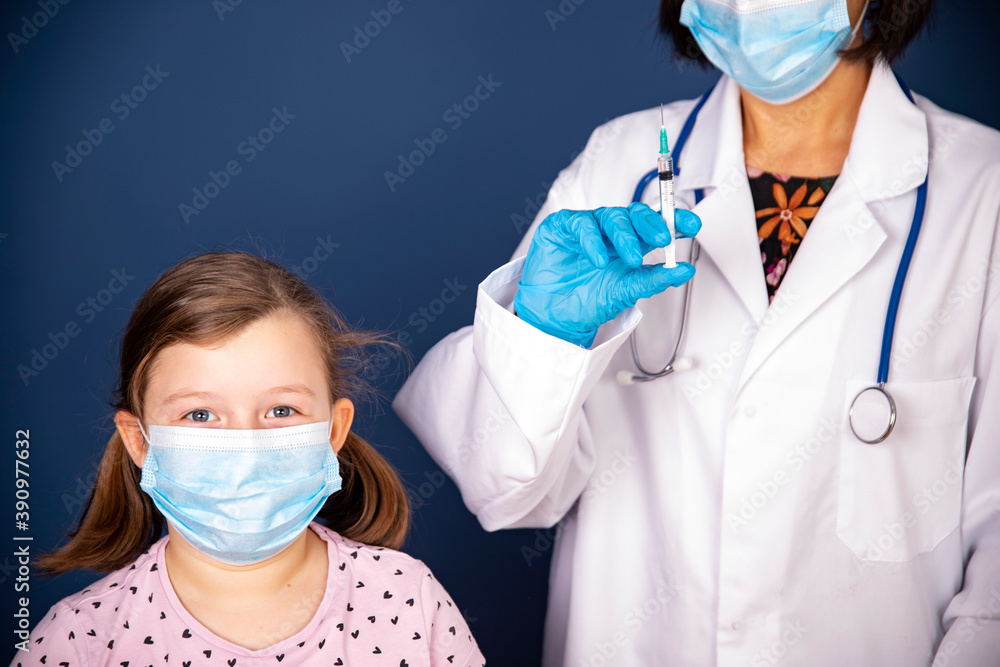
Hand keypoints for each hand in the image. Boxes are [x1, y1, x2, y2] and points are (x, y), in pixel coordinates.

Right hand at [513, 202, 700, 347]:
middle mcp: (610, 232)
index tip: (692, 226)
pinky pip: (580, 223)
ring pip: (611, 216)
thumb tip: (684, 270)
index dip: (674, 220)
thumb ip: (654, 279)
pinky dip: (592, 239)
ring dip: (625, 235)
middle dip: (652, 224)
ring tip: (631, 258)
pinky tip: (599, 258)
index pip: (655, 225)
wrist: (554, 317)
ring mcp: (586, 228)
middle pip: (635, 215)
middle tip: (662, 239)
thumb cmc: (588, 301)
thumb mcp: (627, 291)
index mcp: (630, 243)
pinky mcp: (562, 227)